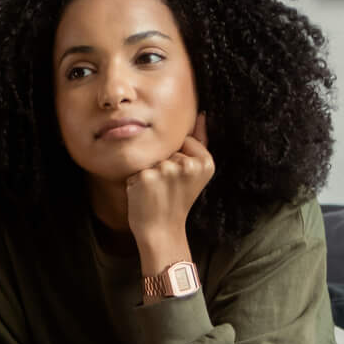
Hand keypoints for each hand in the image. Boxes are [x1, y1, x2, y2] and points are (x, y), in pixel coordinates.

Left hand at [125, 112, 213, 247]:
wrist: (162, 229)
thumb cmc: (177, 200)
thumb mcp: (195, 171)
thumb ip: (200, 141)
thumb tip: (201, 114)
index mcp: (206, 162)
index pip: (184, 141)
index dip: (177, 159)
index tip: (181, 180)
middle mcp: (189, 165)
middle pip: (167, 148)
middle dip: (163, 165)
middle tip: (168, 188)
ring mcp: (167, 170)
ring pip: (152, 157)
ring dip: (150, 172)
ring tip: (157, 191)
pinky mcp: (147, 177)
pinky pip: (137, 167)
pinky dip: (136, 180)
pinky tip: (145, 193)